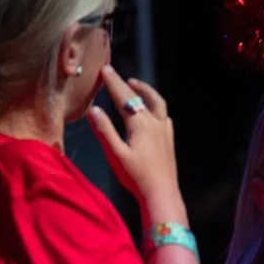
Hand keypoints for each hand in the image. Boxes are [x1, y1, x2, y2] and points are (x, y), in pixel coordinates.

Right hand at [84, 64, 182, 212]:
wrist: (161, 193)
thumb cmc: (136, 176)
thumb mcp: (115, 154)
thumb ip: (104, 131)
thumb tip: (94, 110)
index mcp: (140, 124)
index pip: (124, 98)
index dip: (113, 83)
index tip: (105, 69)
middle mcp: (154, 122)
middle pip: (138, 97)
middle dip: (124, 84)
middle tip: (112, 72)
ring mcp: (164, 130)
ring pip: (156, 102)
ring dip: (144, 91)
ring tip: (134, 84)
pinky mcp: (168, 139)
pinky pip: (163, 115)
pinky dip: (155, 106)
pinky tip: (152, 111)